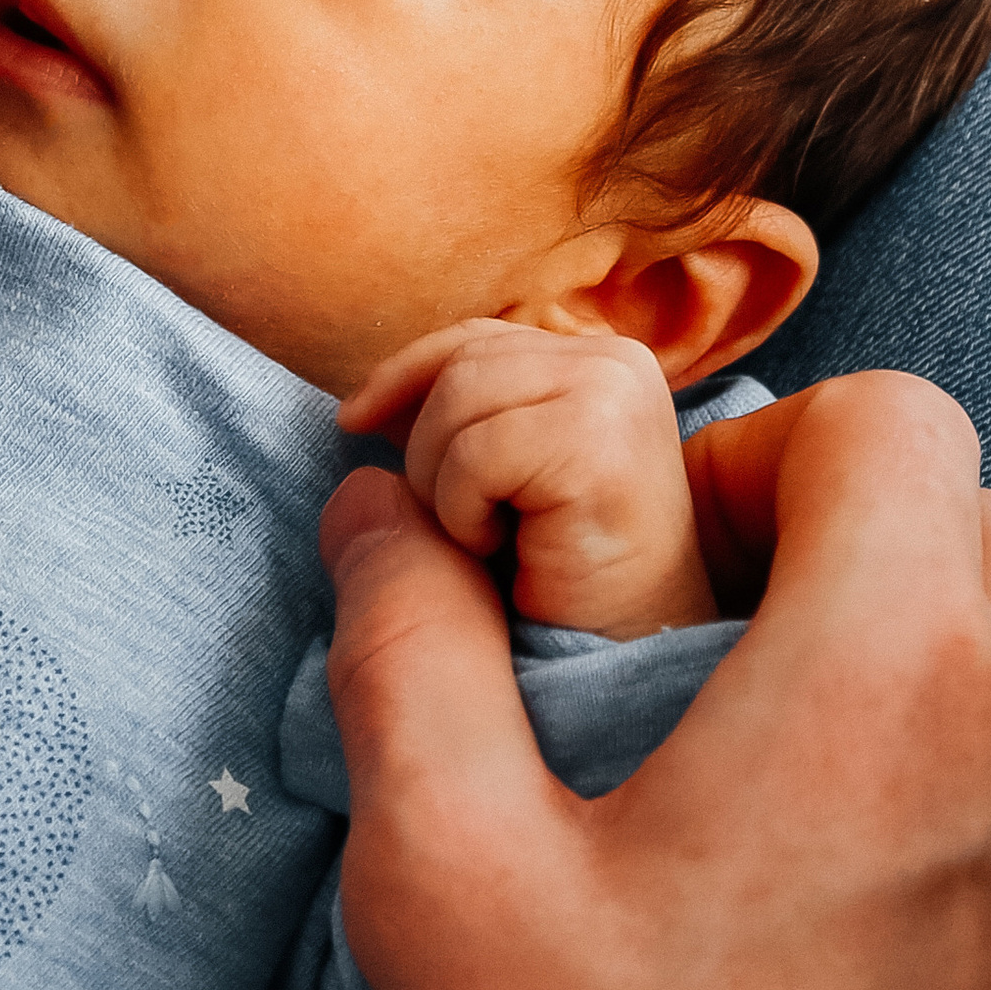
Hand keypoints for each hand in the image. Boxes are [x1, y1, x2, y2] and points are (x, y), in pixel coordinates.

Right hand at [321, 373, 990, 989]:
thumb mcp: (442, 863)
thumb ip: (407, 638)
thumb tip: (374, 508)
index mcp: (897, 676)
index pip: (897, 418)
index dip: (769, 453)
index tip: (683, 562)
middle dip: (857, 546)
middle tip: (720, 662)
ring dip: (938, 687)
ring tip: (787, 810)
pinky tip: (867, 944)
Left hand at [343, 316, 715, 636]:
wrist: (636, 651)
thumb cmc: (566, 568)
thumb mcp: (512, 469)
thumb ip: (460, 416)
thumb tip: (363, 405)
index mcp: (603, 355)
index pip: (475, 338)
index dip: (403, 375)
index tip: (354, 419)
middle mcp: (617, 360)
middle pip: (459, 365)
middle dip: (428, 445)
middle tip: (460, 520)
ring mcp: (611, 396)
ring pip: (457, 400)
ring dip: (446, 483)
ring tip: (490, 535)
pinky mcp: (594, 446)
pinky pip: (473, 454)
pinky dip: (465, 511)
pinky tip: (508, 548)